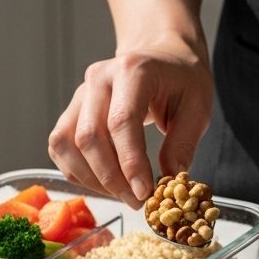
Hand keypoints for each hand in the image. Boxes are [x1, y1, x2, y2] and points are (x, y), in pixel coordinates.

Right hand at [48, 36, 212, 207]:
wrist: (162, 57)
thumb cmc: (181, 81)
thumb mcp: (197, 108)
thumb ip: (183, 144)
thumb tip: (169, 181)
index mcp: (133, 70)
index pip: (121, 121)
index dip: (130, 162)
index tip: (144, 193)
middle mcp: (99, 78)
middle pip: (89, 136)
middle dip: (112, 178)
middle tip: (137, 201)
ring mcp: (80, 93)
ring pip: (67, 144)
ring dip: (91, 178)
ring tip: (122, 195)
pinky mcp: (71, 110)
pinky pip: (60, 147)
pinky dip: (77, 172)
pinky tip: (104, 184)